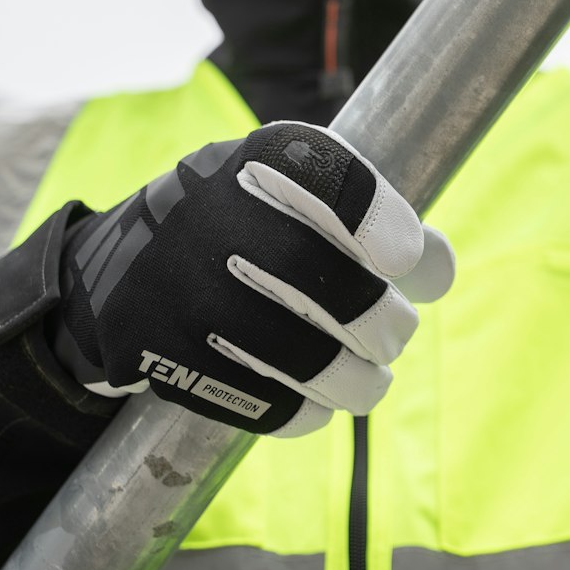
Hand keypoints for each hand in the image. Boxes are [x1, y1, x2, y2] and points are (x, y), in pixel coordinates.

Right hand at [51, 122, 453, 436]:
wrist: (132, 265)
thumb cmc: (252, 222)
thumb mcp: (305, 191)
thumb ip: (376, 218)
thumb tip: (438, 268)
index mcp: (261, 160)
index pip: (331, 180)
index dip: (381, 223)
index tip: (406, 260)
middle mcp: (215, 215)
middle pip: (321, 279)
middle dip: (380, 320)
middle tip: (395, 333)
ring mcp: (183, 287)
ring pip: (297, 353)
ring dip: (355, 380)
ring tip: (370, 379)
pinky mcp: (162, 351)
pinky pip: (257, 400)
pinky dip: (304, 409)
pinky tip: (318, 401)